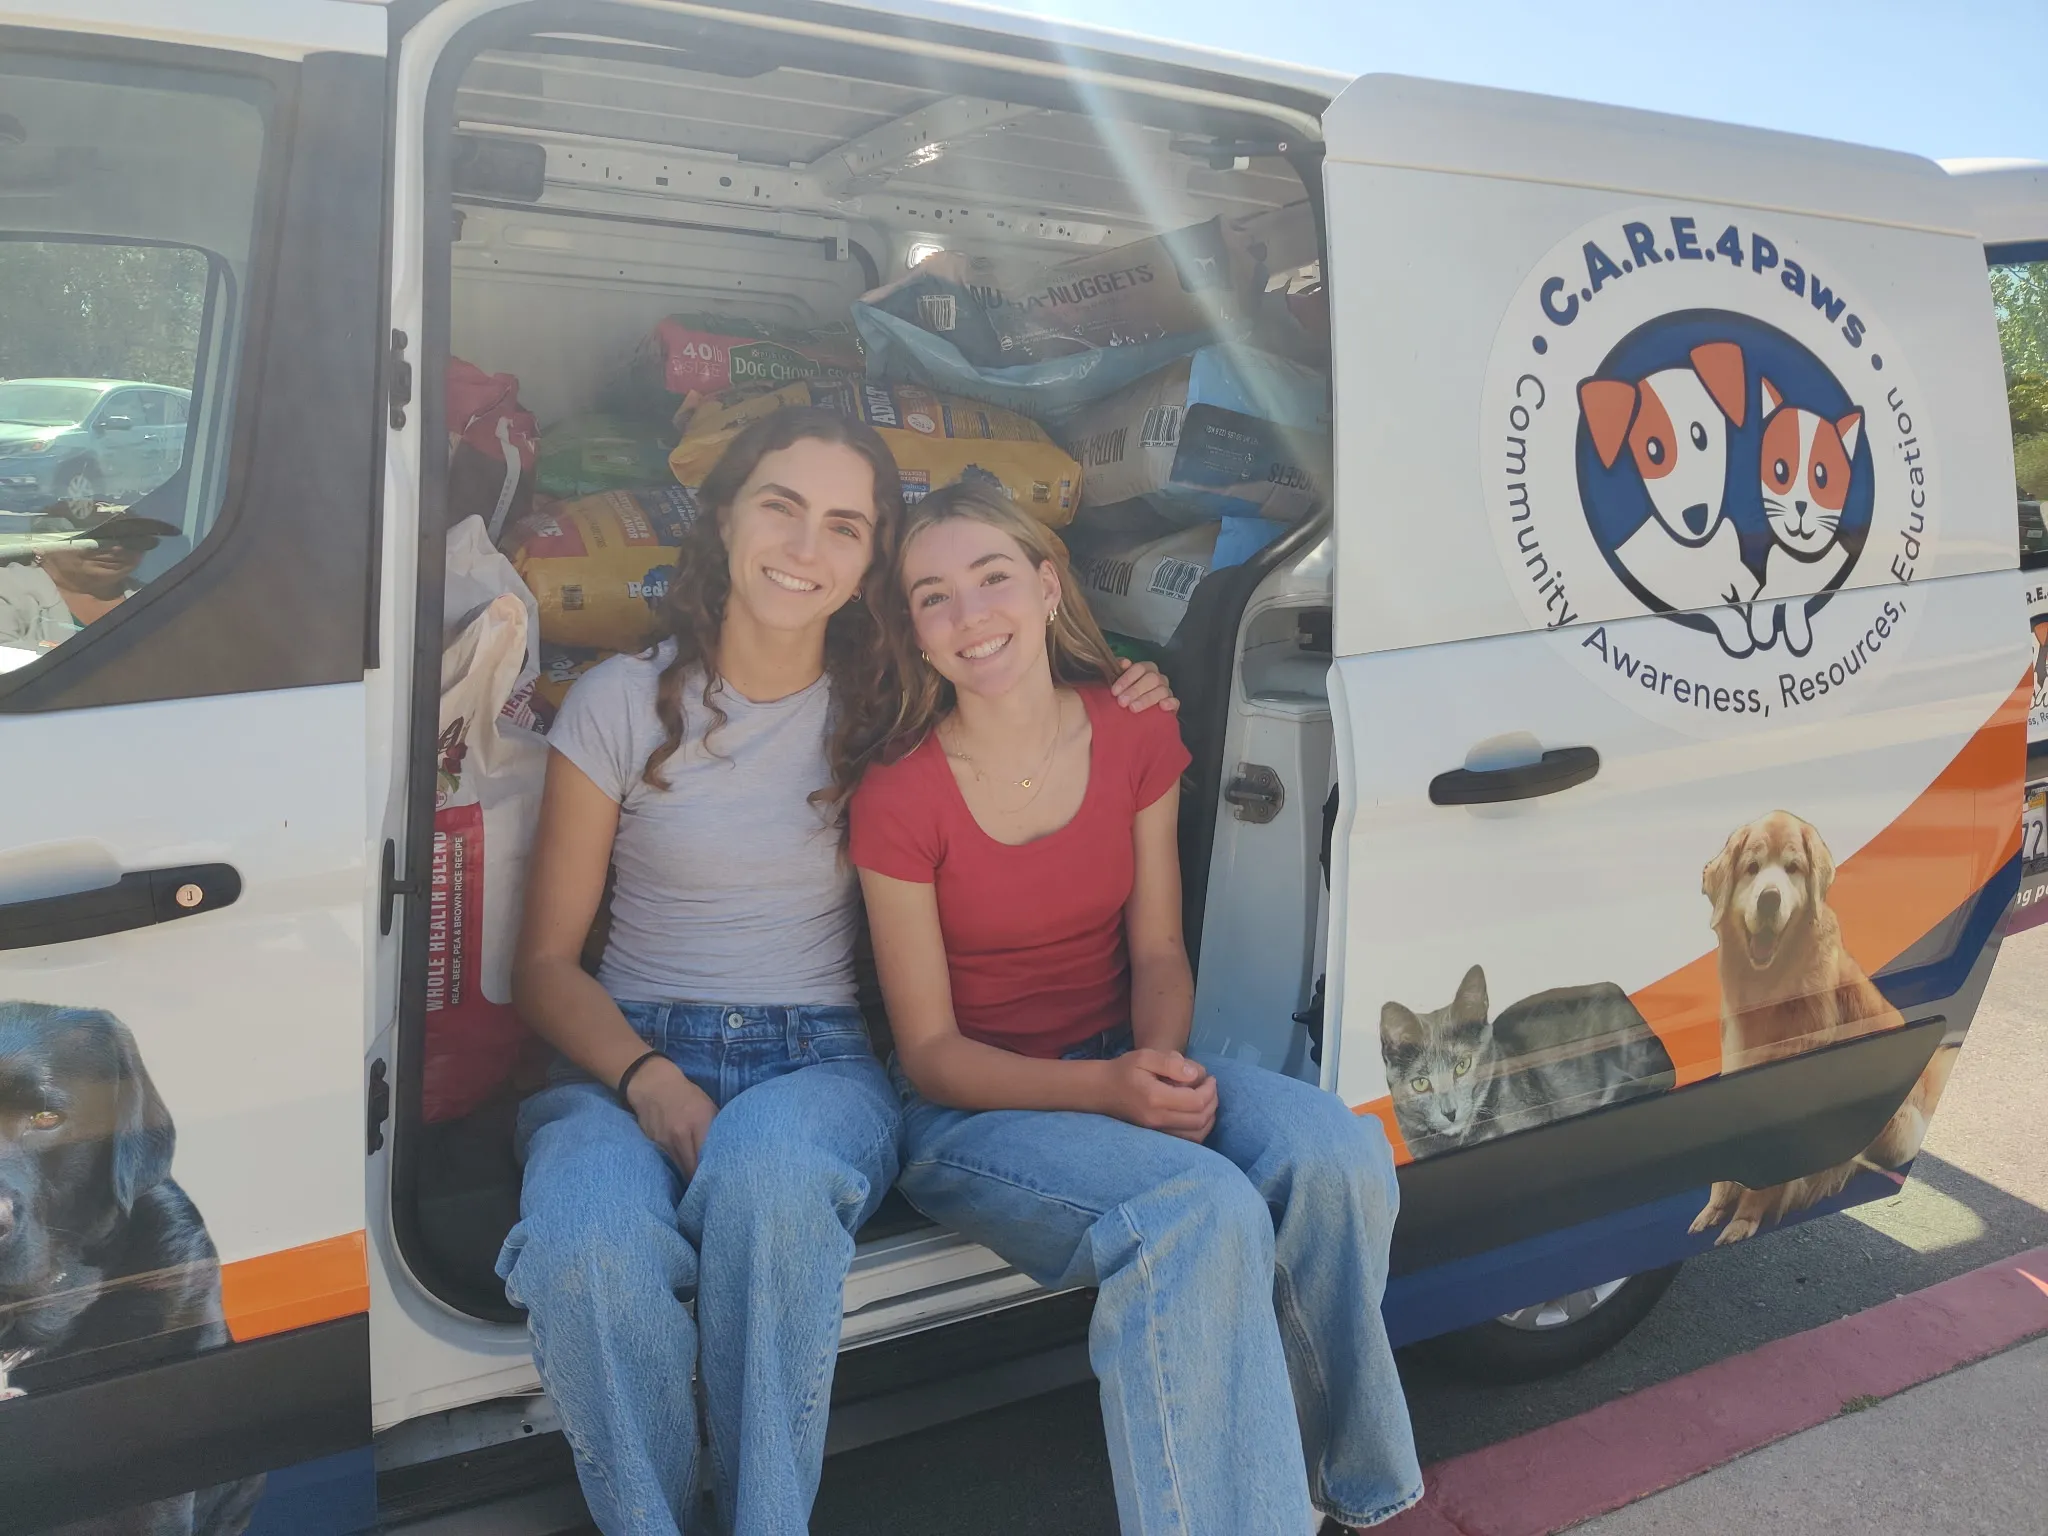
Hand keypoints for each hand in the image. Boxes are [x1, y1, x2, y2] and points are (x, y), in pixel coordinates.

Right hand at [625, 1056, 717, 1177]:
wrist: (653, 1084)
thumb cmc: (686, 1095)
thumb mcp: (708, 1106)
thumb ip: (716, 1128)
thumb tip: (729, 1149)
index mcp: (700, 1123)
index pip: (709, 1156)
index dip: (715, 1173)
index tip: (723, 1183)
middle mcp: (682, 1134)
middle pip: (693, 1169)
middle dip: (701, 1182)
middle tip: (710, 1191)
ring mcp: (665, 1141)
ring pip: (679, 1170)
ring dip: (687, 1180)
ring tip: (697, 1189)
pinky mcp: (654, 1145)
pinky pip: (667, 1164)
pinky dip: (675, 1171)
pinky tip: (680, 1177)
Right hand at [1101, 1048, 1215, 1141]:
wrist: (1101, 1091)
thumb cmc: (1123, 1070)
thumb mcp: (1145, 1056)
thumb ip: (1170, 1063)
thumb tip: (1195, 1075)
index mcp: (1155, 1098)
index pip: (1195, 1101)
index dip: (1209, 1090)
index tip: (1210, 1078)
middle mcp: (1157, 1119)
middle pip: (1199, 1120)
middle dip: (1212, 1103)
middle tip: (1211, 1088)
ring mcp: (1156, 1131)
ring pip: (1195, 1135)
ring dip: (1209, 1119)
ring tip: (1208, 1101)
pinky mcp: (1156, 1136)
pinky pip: (1186, 1141)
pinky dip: (1199, 1130)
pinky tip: (1199, 1115)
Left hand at [1111, 657, 1179, 713]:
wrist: (1131, 712)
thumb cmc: (1123, 695)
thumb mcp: (1116, 682)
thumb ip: (1118, 669)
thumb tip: (1125, 662)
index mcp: (1145, 669)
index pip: (1139, 668)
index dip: (1127, 679)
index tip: (1114, 691)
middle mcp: (1157, 678)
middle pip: (1152, 679)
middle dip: (1135, 690)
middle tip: (1122, 702)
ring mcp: (1166, 691)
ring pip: (1162, 691)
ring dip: (1147, 699)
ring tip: (1133, 708)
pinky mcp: (1172, 705)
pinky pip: (1175, 702)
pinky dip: (1170, 703)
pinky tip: (1162, 706)